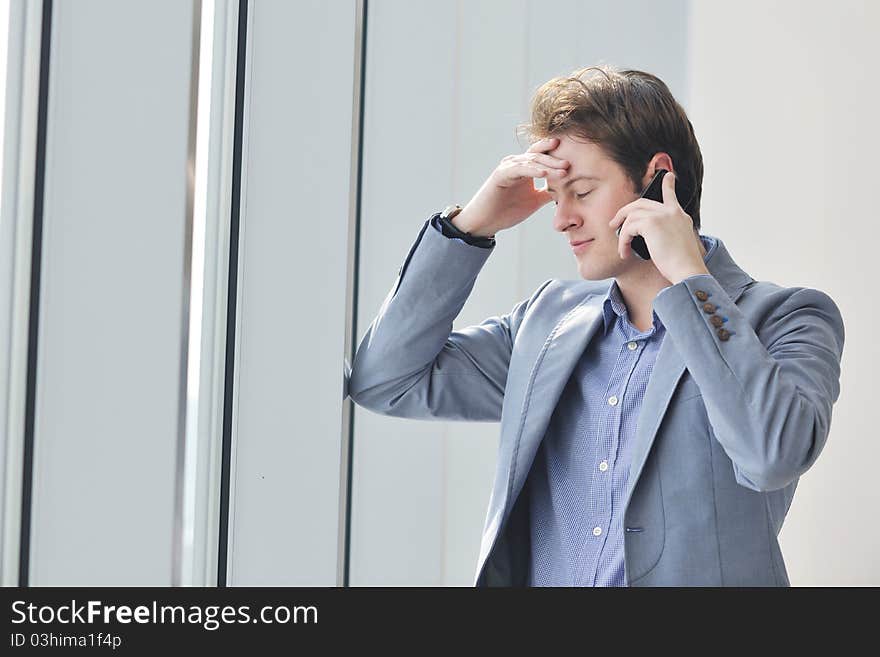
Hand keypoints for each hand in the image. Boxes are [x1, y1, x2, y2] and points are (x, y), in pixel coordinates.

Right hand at [454, 137, 570, 236]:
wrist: (485, 222)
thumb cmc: (506, 211)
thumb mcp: (534, 201)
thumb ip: (548, 193)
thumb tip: (568, 190)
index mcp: (525, 169)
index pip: (543, 156)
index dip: (558, 156)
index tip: (575, 161)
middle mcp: (516, 164)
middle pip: (539, 155)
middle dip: (556, 159)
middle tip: (571, 164)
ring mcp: (508, 167)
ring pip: (531, 160)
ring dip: (548, 164)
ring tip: (563, 169)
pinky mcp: (500, 174)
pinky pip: (518, 169)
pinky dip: (532, 170)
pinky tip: (544, 173)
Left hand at [607, 172, 708, 284]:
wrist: (688, 270)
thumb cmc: (682, 265)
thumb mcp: (677, 244)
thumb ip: (665, 234)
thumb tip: (644, 236)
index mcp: (680, 216)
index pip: (671, 196)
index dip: (667, 185)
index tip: (667, 176)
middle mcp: (671, 212)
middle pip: (641, 203)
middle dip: (624, 212)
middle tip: (615, 223)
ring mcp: (662, 215)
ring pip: (632, 216)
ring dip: (623, 234)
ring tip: (622, 248)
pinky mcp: (651, 223)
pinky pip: (628, 229)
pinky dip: (623, 241)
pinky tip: (625, 253)